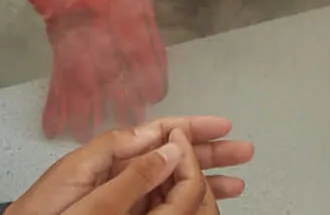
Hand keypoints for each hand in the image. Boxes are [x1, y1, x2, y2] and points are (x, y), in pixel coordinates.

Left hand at [5, 117, 252, 214]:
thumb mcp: (86, 203)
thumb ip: (128, 177)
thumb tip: (168, 147)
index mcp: (95, 160)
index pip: (151, 134)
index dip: (189, 127)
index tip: (222, 125)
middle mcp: (104, 174)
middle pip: (164, 155)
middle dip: (205, 152)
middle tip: (243, 152)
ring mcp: (107, 197)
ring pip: (164, 181)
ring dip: (200, 179)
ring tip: (236, 183)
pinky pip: (153, 202)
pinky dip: (180, 199)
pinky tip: (200, 202)